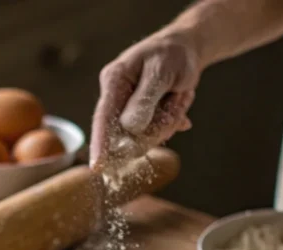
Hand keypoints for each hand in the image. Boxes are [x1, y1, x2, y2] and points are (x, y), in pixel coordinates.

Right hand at [90, 30, 200, 167]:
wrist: (186, 50)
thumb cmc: (172, 55)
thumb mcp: (160, 72)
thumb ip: (144, 99)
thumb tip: (130, 128)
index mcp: (114, 81)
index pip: (103, 117)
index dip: (100, 143)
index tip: (97, 167)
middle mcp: (117, 98)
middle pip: (127, 133)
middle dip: (155, 127)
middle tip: (175, 102)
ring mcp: (128, 110)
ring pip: (144, 136)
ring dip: (167, 122)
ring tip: (178, 97)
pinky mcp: (141, 118)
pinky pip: (154, 133)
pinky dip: (170, 122)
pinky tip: (178, 104)